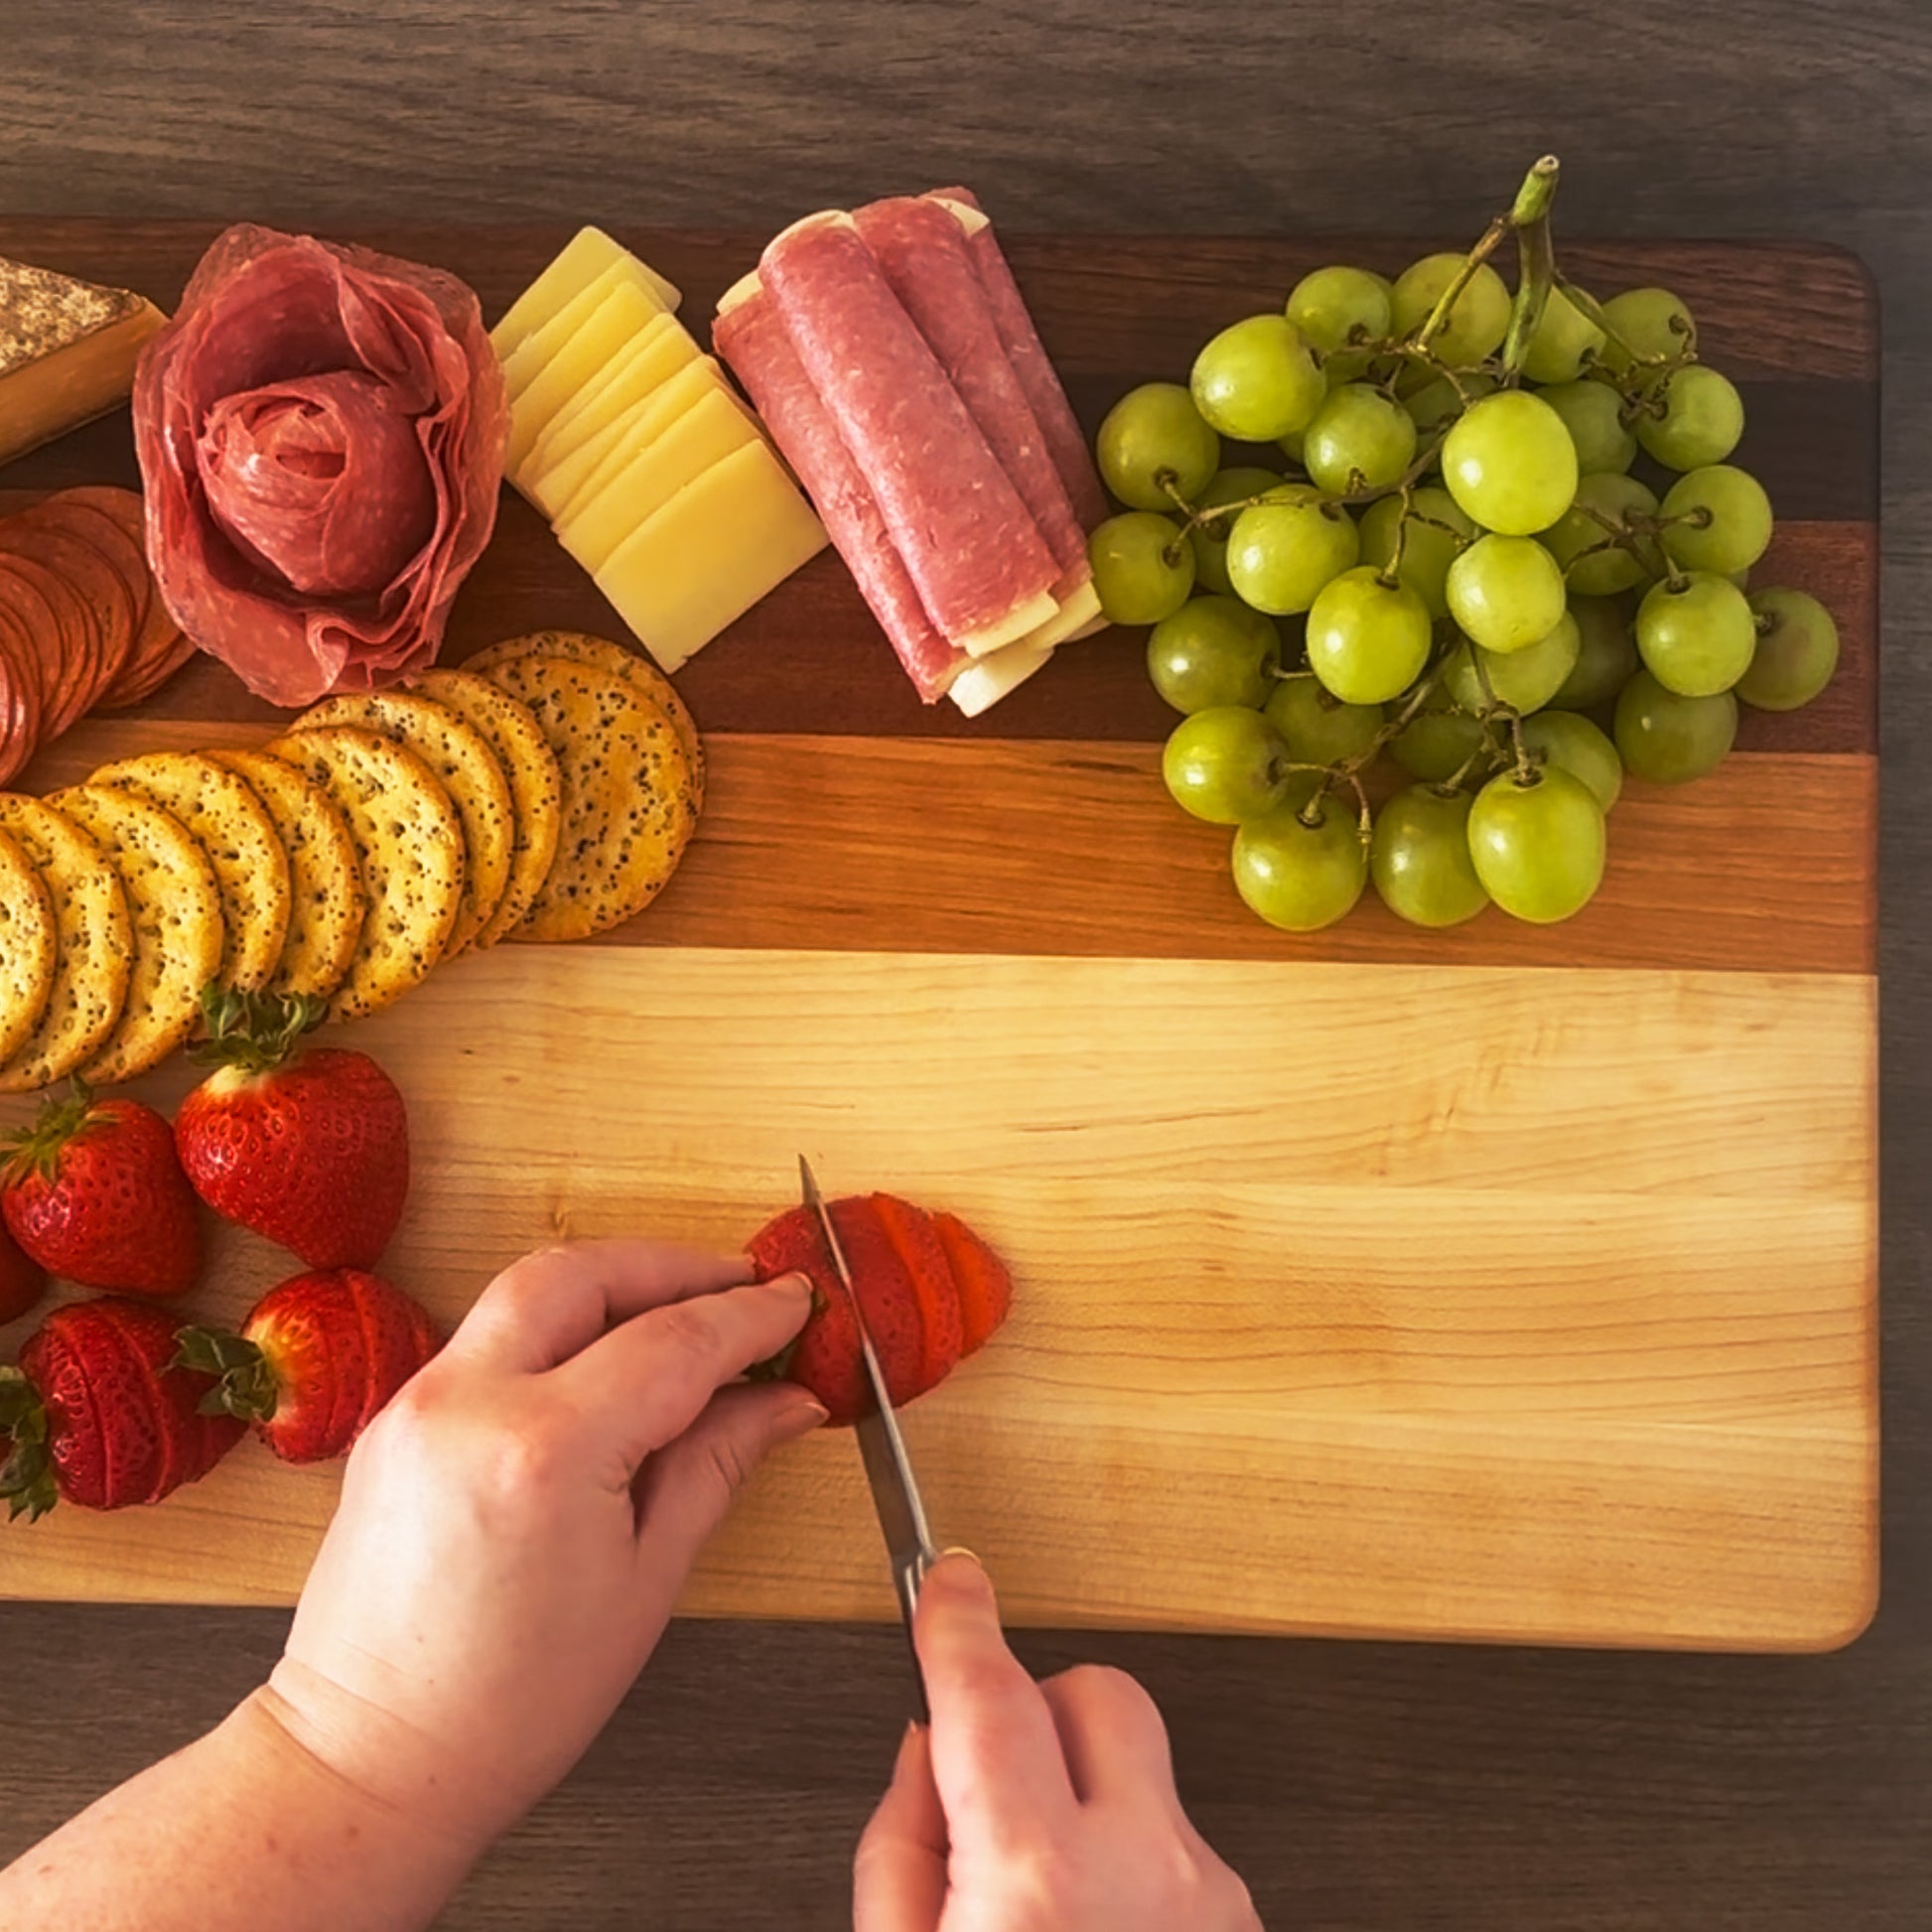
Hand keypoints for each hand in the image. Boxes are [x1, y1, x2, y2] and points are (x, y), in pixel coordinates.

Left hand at [251, 1240, 824, 1852]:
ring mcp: (416, 1402)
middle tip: (742, 1289)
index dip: (749, 1316)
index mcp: (544, 1451)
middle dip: (674, 1266)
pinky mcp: (393, 1416)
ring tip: (682, 1318)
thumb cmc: (506, 1704)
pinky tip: (605, 1363)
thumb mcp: (646, 1583)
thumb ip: (715, 1466)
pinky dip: (558, 1327)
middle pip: (586, 1272)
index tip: (794, 1305)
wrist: (370, 1758)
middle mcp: (468, 1403)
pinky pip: (488, 1336)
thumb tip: (782, 1403)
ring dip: (613, 1284)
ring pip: (528, 1289)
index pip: (673, 1342)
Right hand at [854, 1553, 1259, 1930]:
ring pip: (1141, 1774)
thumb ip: (898, 1851)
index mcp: (1039, 1882)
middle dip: (1036, 1708)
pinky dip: (1128, 1864)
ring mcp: (1207, 1898)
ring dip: (1084, 1802)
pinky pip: (1175, 1844)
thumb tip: (926, 1759)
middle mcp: (1142, 1873)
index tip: (949, 1584)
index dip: (959, 1622)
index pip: (989, 1696)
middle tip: (988, 1782)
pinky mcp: (1241, 1923)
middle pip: (1096, 1693)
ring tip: (1043, 1901)